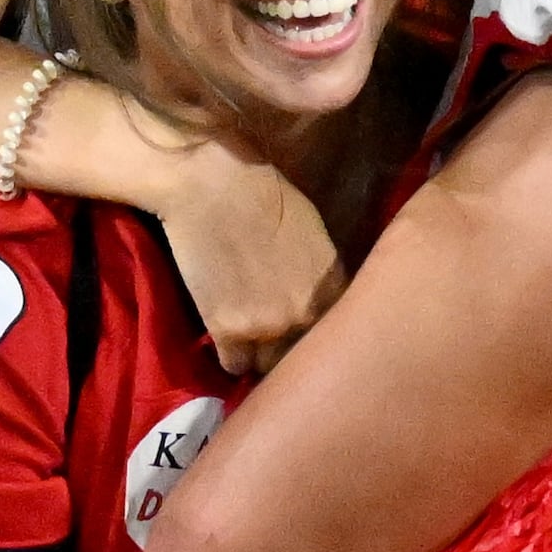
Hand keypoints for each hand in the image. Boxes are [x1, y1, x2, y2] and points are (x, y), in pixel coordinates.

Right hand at [152, 136, 345, 374]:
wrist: (213, 186)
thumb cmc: (266, 197)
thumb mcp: (316, 236)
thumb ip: (323, 277)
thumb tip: (322, 304)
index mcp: (335, 287)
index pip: (338, 332)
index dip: (321, 333)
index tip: (308, 332)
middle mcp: (307, 314)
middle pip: (306, 354)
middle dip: (293, 348)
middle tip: (276, 338)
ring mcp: (268, 327)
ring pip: (270, 366)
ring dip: (261, 355)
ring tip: (252, 341)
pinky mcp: (228, 331)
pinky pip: (235, 365)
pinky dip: (231, 356)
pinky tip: (229, 341)